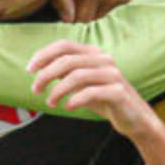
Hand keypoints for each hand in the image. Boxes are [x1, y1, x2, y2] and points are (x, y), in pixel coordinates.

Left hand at [27, 42, 156, 135]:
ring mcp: (112, 74)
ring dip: (57, 90)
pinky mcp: (118, 92)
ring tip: (50, 102)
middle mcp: (104, 59)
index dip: (44, 54)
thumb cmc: (105, 99)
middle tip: (35, 90)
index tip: (29, 69)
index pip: (64, 45)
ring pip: (77, 76)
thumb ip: (66, 73)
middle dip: (46, 74)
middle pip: (67, 60)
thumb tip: (41, 67)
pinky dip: (75, 99)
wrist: (134, 119)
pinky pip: (91, 92)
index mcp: (94, 53)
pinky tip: (67, 106)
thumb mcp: (82, 83)